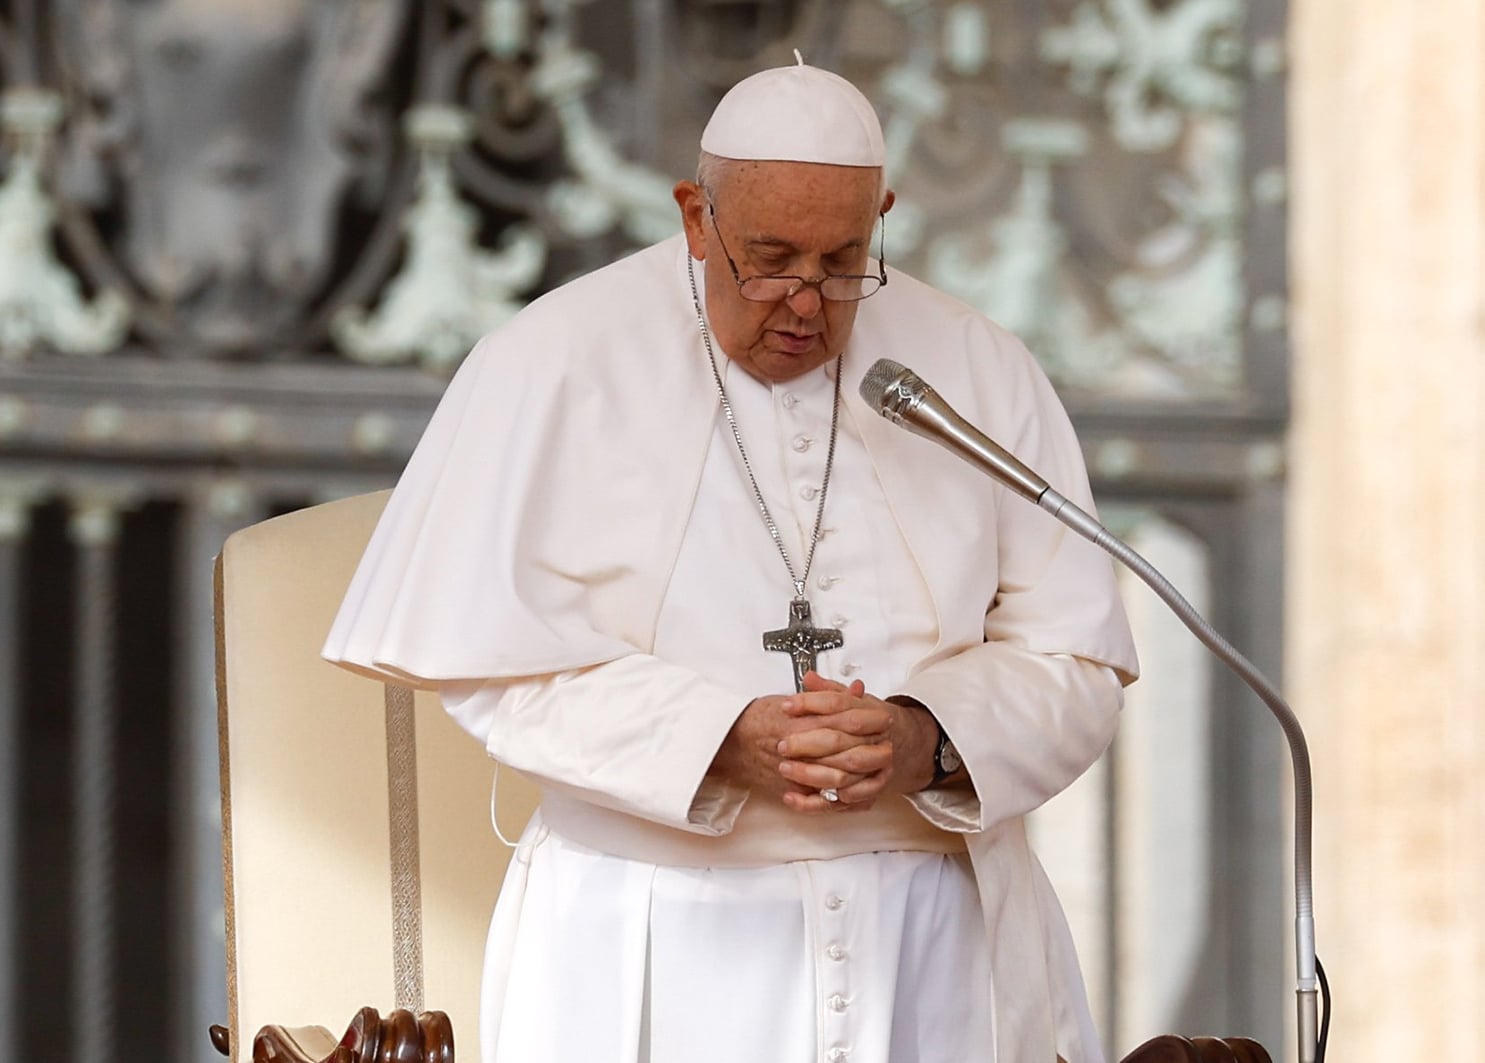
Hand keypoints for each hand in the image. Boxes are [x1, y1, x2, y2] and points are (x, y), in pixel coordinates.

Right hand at [708, 674, 891, 802]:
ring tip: (879, 770)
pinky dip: (841, 796)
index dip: (869, 720)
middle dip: (872, 750)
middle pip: (846, 750)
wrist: (729, 744)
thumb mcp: (793, 699)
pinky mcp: (790, 789)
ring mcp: (794, 771)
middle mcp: (798, 746)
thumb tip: (857, 689)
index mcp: (800, 719)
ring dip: (862, 775)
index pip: (844, 719)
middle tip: (889, 747)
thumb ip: (827, 695)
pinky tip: (855, 791)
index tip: (885, 718)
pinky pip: (821, 798)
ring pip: (837, 778)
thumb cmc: (759, 719)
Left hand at [775, 672, 939, 813]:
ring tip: (785, 769)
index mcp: (874, 716)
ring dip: (810, 775)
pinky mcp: (868, 793)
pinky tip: (793, 796)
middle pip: (840, 743)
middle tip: (783, 744)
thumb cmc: (870, 723)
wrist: (902, 745)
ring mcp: (876, 771)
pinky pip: (839, 803)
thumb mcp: (854, 702)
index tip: (787, 705)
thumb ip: (830, 691)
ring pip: (842, 776)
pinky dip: (815, 803)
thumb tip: (809, 678)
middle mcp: (878, 743)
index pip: (839, 705)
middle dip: (807, 744)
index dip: (810, 704)